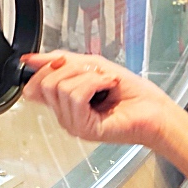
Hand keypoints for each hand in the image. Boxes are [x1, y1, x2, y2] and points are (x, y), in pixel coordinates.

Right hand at [22, 51, 187, 152]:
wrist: (156, 111)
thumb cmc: (133, 93)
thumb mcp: (92, 66)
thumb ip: (62, 61)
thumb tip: (32, 59)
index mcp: (64, 102)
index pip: (35, 85)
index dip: (44, 66)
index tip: (60, 59)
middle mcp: (65, 115)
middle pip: (45, 82)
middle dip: (72, 68)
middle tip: (95, 71)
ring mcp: (73, 123)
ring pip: (61, 87)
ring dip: (89, 75)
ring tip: (106, 81)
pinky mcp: (84, 128)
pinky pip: (76, 96)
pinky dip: (94, 82)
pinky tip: (108, 85)